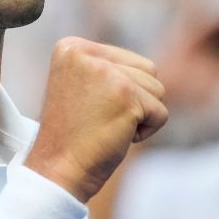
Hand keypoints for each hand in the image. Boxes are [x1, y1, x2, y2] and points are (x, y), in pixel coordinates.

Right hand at [26, 37, 166, 202]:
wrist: (57, 171)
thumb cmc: (72, 136)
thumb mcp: (82, 87)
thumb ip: (107, 68)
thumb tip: (147, 68)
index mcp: (71, 47)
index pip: (127, 59)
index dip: (118, 91)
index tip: (88, 109)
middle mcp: (87, 53)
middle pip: (147, 70)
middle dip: (134, 101)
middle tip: (99, 120)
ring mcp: (107, 72)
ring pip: (157, 89)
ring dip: (140, 115)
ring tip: (106, 126)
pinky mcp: (126, 94)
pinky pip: (161, 113)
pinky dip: (146, 132)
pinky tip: (116, 136)